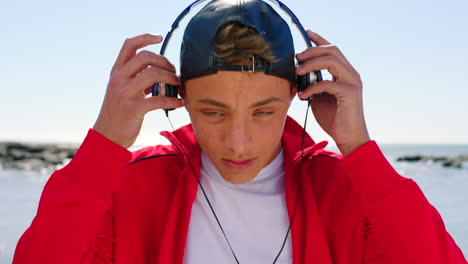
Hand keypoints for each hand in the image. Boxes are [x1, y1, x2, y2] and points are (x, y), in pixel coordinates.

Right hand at [93, 33, 184, 147]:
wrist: (107, 136)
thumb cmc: (119, 112)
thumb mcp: (123, 90)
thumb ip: (137, 78)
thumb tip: (161, 70)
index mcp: (116, 72)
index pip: (129, 45)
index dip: (145, 37)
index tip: (160, 37)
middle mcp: (118, 79)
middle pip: (145, 57)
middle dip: (164, 61)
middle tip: (173, 71)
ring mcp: (125, 93)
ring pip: (153, 74)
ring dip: (171, 78)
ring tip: (178, 85)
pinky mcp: (133, 109)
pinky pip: (159, 100)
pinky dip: (174, 100)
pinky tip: (180, 103)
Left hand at [295, 30, 369, 155]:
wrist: (348, 138)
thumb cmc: (333, 119)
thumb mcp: (318, 98)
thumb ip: (312, 84)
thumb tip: (297, 75)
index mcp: (344, 73)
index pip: (333, 50)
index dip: (320, 40)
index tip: (307, 33)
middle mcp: (351, 74)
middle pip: (332, 50)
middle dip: (312, 50)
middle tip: (297, 58)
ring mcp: (352, 82)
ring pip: (332, 61)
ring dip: (311, 64)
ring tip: (297, 72)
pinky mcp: (351, 93)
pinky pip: (328, 83)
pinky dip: (312, 87)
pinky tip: (303, 95)